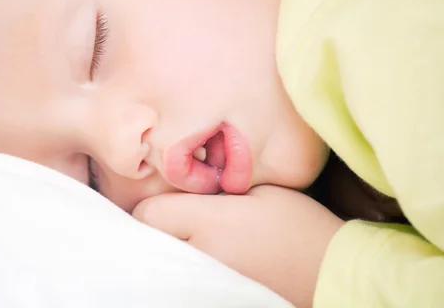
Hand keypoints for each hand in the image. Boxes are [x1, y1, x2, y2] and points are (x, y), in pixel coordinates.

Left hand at [132, 185, 343, 307]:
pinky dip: (188, 266)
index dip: (154, 203)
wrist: (330, 271)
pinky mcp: (217, 295)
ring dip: (173, 246)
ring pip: (167, 260)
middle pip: (153, 238)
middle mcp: (204, 253)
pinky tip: (206, 256)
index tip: (169, 199)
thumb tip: (186, 186)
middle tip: (179, 216)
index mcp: (213, 221)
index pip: (150, 213)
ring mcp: (210, 279)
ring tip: (195, 236)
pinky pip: (186, 277)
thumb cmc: (298, 223)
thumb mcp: (260, 190)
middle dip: (160, 226)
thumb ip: (217, 186)